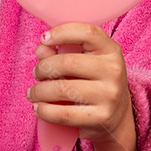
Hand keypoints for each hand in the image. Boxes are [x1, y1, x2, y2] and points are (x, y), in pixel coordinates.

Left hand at [26, 23, 134, 145]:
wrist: (116, 115)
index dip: (62, 32)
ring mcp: (109, 95)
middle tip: (37, 73)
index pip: (87, 33)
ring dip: (39, 91)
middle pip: (67, 63)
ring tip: (33, 93)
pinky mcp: (101, 117)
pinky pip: (63, 114)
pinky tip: (38, 108)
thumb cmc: (93, 81)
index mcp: (110, 50)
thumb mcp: (83, 62)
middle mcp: (113, 70)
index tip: (44, 38)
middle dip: (43, 68)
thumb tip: (41, 49)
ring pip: (62, 89)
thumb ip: (60, 52)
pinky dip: (44, 111)